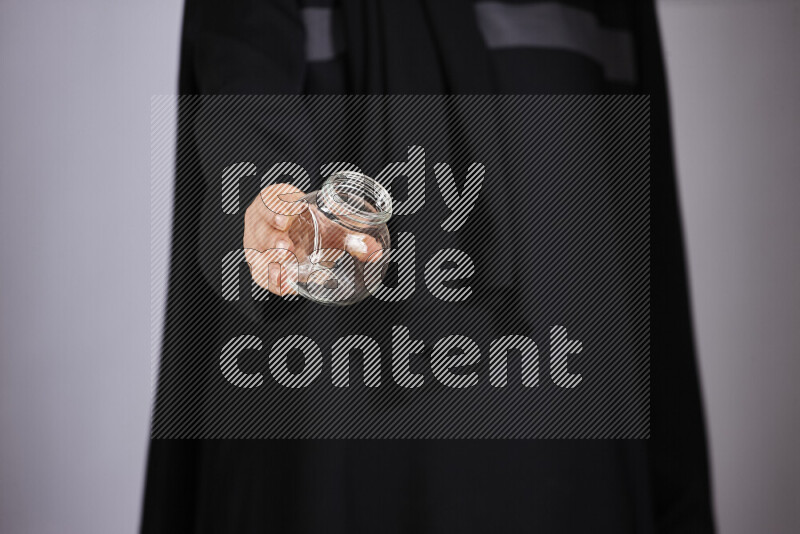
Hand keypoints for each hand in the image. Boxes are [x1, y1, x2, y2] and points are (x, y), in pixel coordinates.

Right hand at [243, 183, 386, 297]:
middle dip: (272, 237)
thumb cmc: (312, 228)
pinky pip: (260, 273)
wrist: (295, 238)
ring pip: (256, 252)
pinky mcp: (257, 264)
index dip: (281, 204)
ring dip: (270, 263)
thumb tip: (374, 251)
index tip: (296, 209)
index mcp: (275, 201)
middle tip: (286, 247)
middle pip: (261, 227)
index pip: (272, 198)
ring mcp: (254, 243)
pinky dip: (272, 281)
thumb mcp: (331, 229)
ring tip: (286, 273)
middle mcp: (260, 221)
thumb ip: (352, 239)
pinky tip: (286, 286)